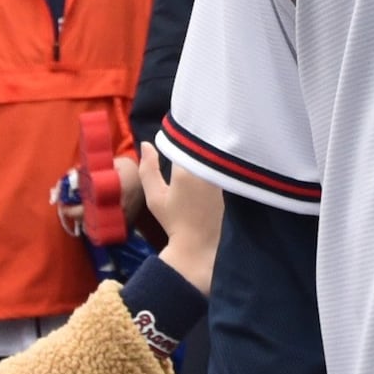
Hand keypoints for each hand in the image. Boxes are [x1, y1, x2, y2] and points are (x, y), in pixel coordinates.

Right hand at [134, 143, 221, 291]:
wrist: (198, 244)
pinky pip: (218, 165)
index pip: (183, 140)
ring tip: (195, 145)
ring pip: (211, 154)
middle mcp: (207, 169)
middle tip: (186, 133)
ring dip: (203, 150)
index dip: (179, 134)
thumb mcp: (155, 196)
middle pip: (200, 145)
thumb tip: (146, 144)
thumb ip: (148, 169)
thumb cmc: (173, 221)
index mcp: (187, 169)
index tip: (174, 129)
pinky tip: (207, 163)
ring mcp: (220, 176)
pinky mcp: (227, 185)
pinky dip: (212, 161)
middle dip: (193, 139)